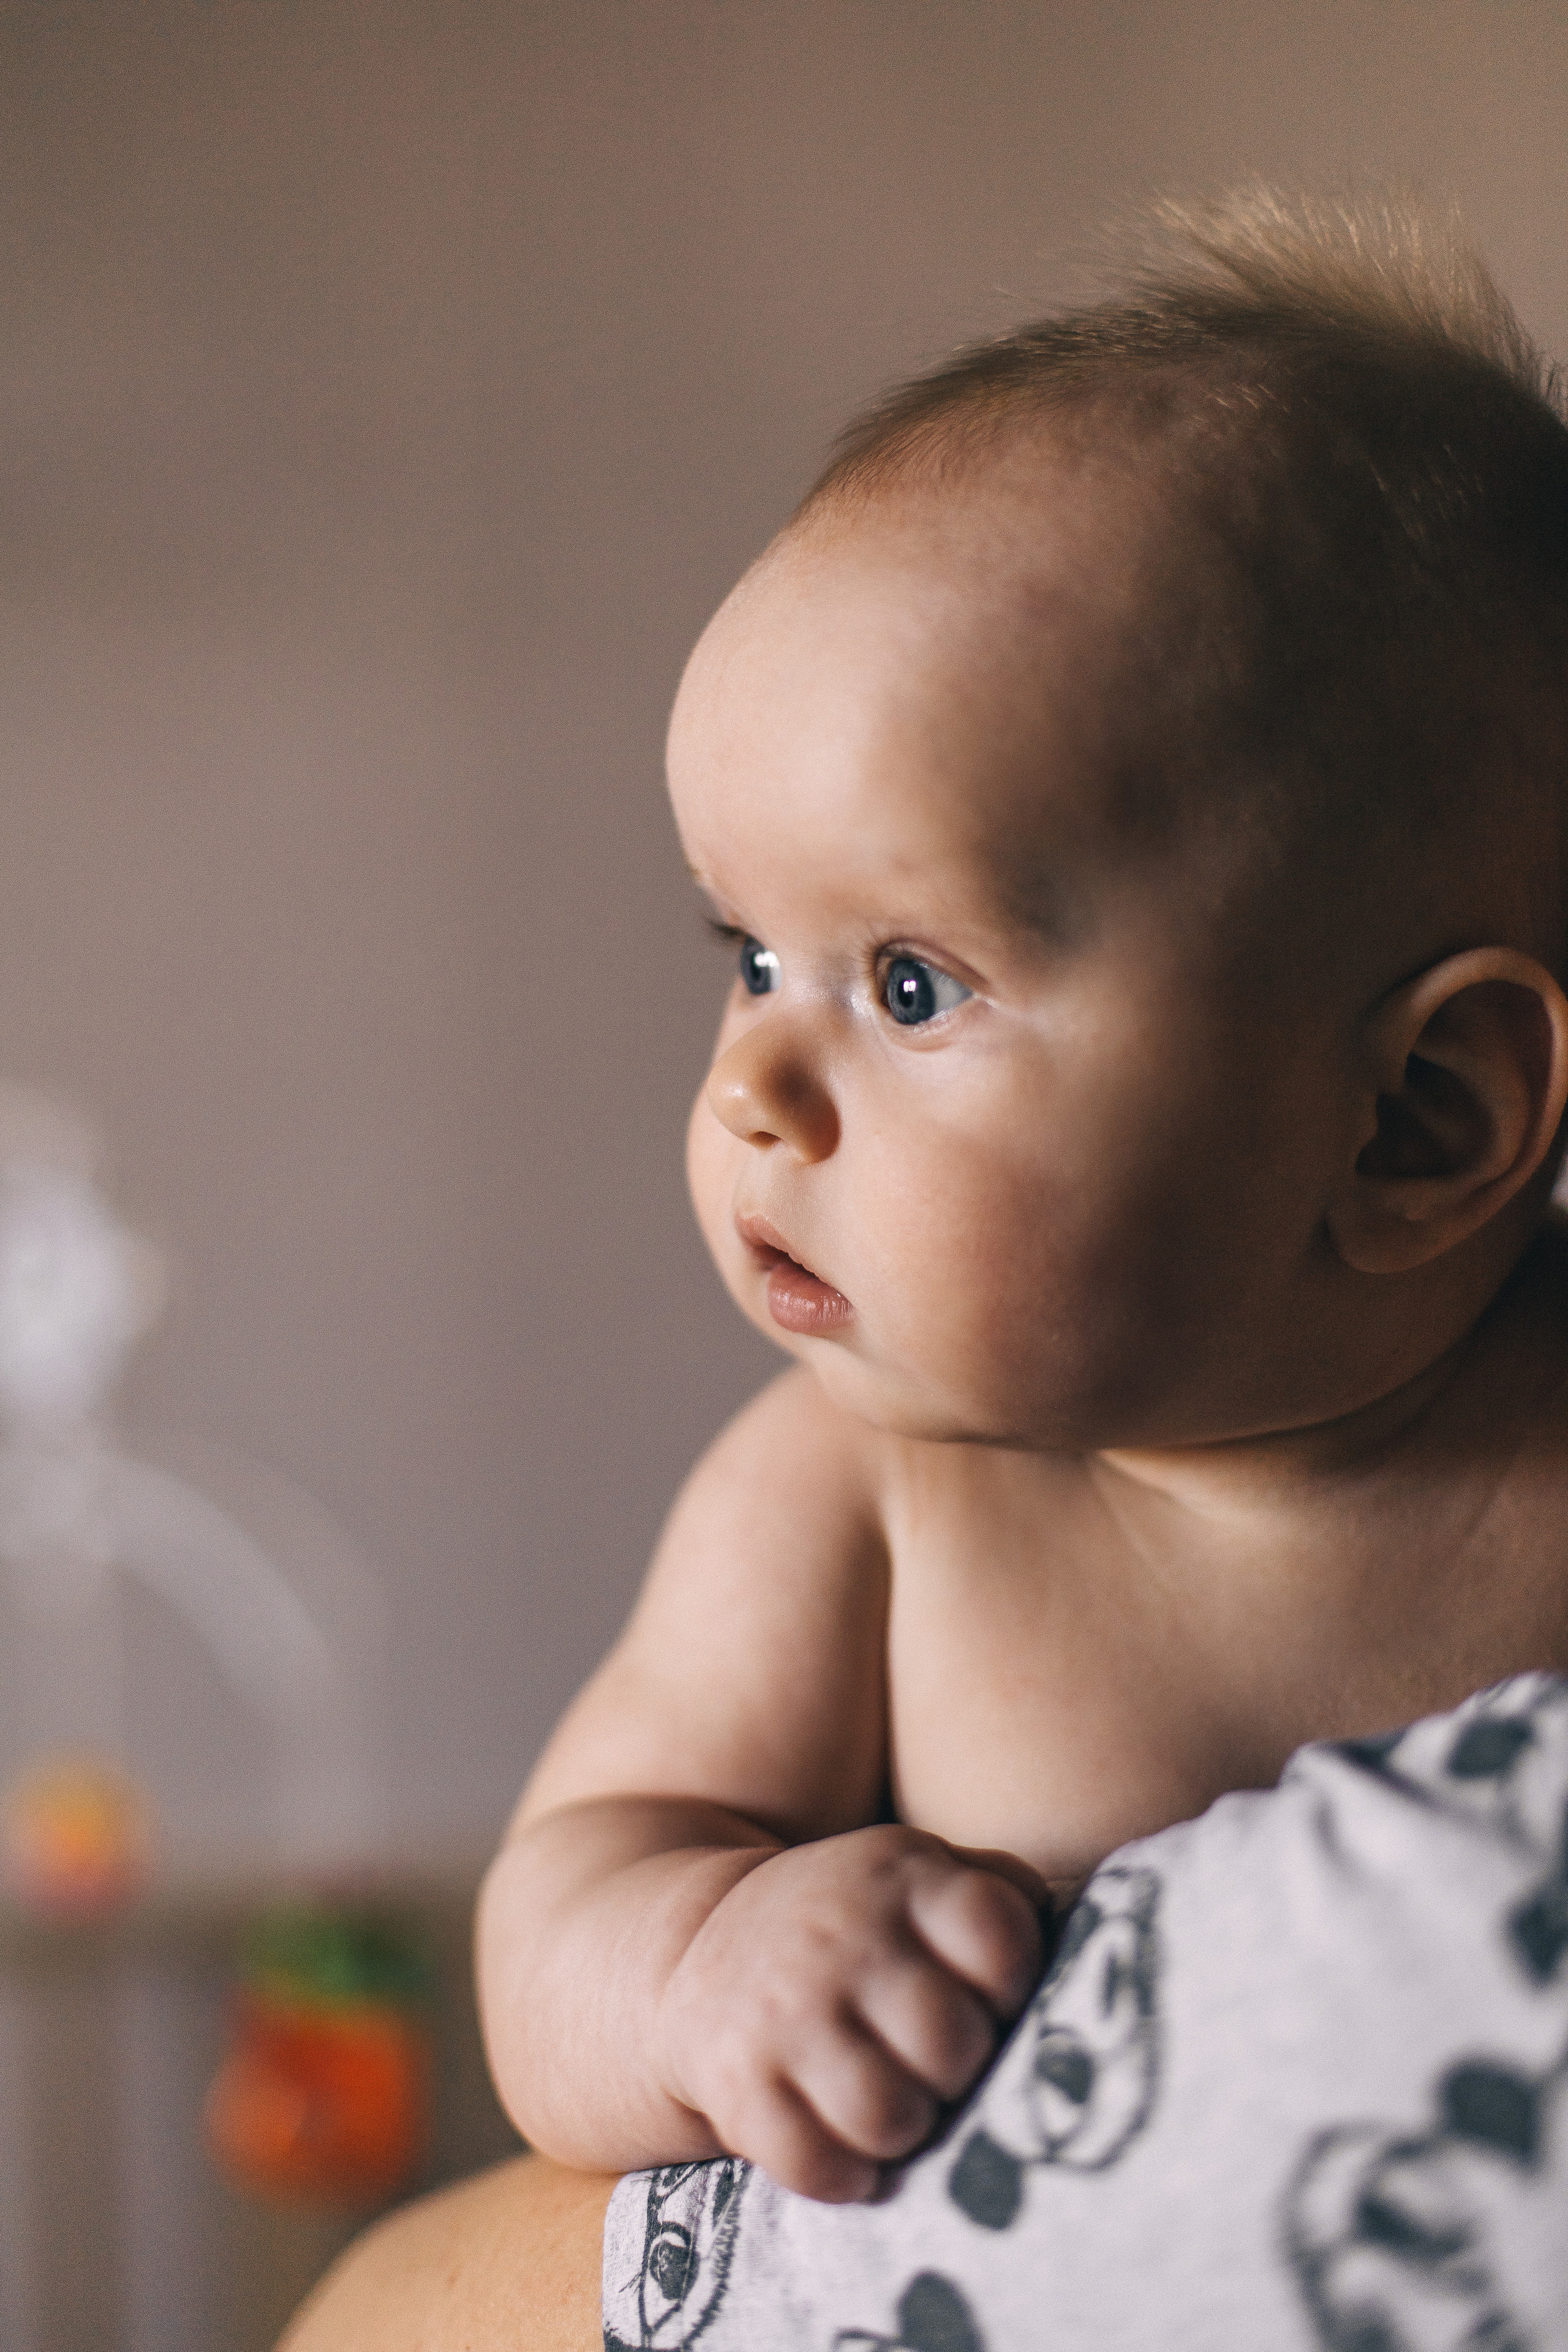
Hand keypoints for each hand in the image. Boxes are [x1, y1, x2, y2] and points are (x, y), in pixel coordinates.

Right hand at [653, 1825, 1045, 2201]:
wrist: (698, 1939)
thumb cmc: (854, 1925)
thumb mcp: (919, 1875)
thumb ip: (1001, 1893)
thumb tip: (1085, 1953)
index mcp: (902, 1874)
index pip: (999, 1939)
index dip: (1012, 1989)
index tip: (990, 2001)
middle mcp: (842, 1935)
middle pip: (953, 2044)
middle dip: (961, 2073)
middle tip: (942, 2069)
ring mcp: (784, 2010)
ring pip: (889, 2116)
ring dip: (907, 2131)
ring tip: (900, 2110)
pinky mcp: (735, 2080)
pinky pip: (815, 2166)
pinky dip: (845, 2178)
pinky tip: (851, 2153)